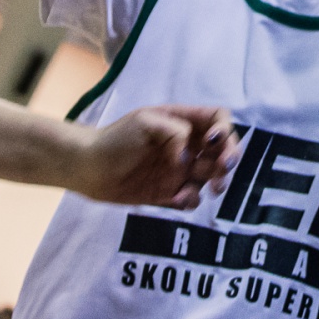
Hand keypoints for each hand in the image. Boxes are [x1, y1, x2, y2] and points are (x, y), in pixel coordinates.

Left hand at [70, 105, 238, 209]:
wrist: (89, 168)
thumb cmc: (116, 139)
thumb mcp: (146, 122)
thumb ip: (174, 132)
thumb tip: (188, 157)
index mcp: (183, 121)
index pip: (218, 118)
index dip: (223, 129)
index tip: (211, 142)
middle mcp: (187, 144)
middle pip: (223, 148)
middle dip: (229, 158)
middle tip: (222, 170)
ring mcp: (181, 169)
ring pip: (213, 175)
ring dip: (213, 182)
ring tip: (197, 188)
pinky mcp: (172, 192)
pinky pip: (193, 197)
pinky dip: (191, 199)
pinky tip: (176, 199)